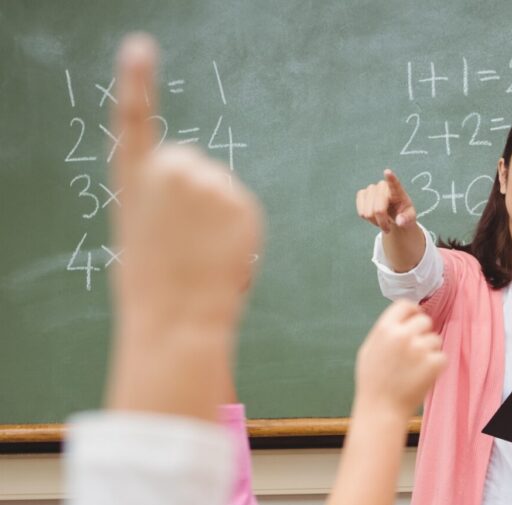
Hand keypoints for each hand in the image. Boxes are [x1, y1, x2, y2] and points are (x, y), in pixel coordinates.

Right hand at [104, 33, 262, 417]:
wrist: (178, 316)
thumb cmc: (155, 285)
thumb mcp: (144, 232)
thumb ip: (164, 202)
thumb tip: (199, 201)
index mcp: (133, 176)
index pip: (134, 117)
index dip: (138, 80)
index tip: (139, 47)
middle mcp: (170, 169)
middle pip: (193, 165)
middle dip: (195, 195)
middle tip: (185, 241)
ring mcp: (208, 182)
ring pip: (221, 189)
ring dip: (219, 216)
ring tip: (202, 253)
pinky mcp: (241, 202)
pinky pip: (243, 209)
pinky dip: (239, 229)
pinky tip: (222, 253)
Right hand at [354, 300, 445, 417]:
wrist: (381, 408)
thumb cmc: (372, 381)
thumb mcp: (369, 349)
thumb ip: (386, 331)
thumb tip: (402, 318)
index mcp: (384, 329)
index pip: (405, 305)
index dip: (412, 311)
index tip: (415, 319)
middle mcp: (403, 335)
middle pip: (425, 320)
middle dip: (423, 332)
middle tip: (417, 349)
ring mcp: (420, 349)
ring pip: (435, 339)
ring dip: (430, 350)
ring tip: (416, 367)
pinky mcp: (434, 363)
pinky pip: (442, 356)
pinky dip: (436, 365)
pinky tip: (423, 376)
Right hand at [356, 169, 418, 233]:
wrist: (394, 215)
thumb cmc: (403, 214)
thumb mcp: (410, 219)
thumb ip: (407, 220)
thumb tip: (400, 221)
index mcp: (398, 191)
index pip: (394, 184)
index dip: (390, 179)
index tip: (387, 172)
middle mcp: (383, 186)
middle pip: (378, 210)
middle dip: (382, 222)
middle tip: (389, 227)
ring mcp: (371, 188)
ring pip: (368, 213)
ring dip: (375, 221)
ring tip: (382, 219)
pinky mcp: (361, 194)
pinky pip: (361, 212)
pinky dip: (367, 219)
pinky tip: (374, 216)